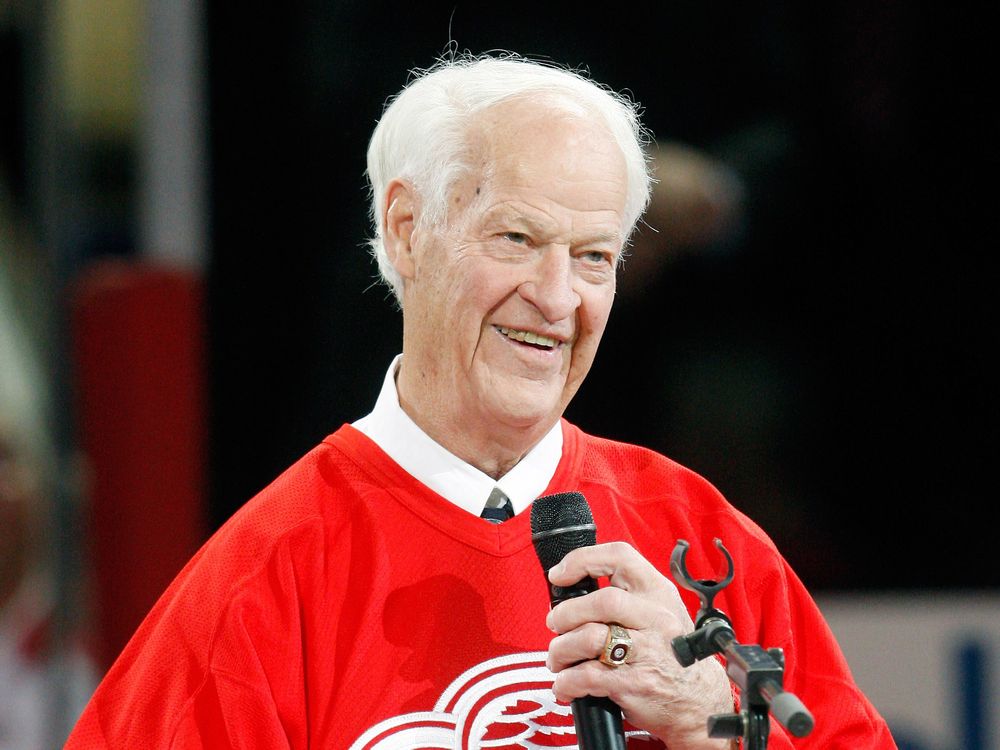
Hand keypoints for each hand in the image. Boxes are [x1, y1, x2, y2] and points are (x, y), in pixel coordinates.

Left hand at [545, 541, 733, 748]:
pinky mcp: (636, 683)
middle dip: (567, 613)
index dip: (582, 560)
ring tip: (558, 657)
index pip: (620, 557)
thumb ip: (625, 596)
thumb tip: (571, 593)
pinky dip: (567, 681)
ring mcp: (647, 651)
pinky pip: (588, 676)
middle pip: (601, 601)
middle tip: (556, 624)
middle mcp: (655, 618)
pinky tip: (566, 684)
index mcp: (658, 593)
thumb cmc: (671, 652)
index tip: (559, 575)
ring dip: (561, 649)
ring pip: (590, 638)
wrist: (700, 700)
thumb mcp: (659, 612)